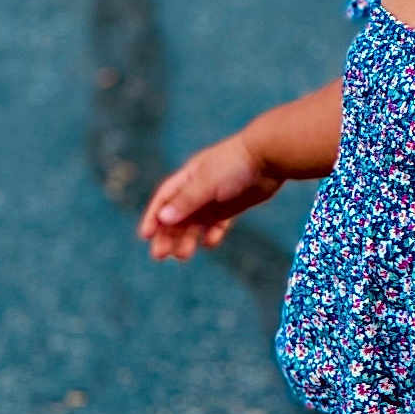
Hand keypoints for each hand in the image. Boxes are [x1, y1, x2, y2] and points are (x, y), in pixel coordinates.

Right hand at [137, 131, 283, 260]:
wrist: (269, 157)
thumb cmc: (234, 164)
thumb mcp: (206, 182)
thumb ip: (187, 201)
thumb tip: (163, 218)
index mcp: (187, 178)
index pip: (164, 199)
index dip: (153, 217)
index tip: (146, 235)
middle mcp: (198, 189)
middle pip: (177, 215)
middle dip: (167, 235)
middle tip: (160, 255)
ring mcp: (215, 198)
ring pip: (196, 222)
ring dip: (187, 238)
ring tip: (182, 256)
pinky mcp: (232, 205)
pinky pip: (218, 223)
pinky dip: (212, 234)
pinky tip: (209, 245)